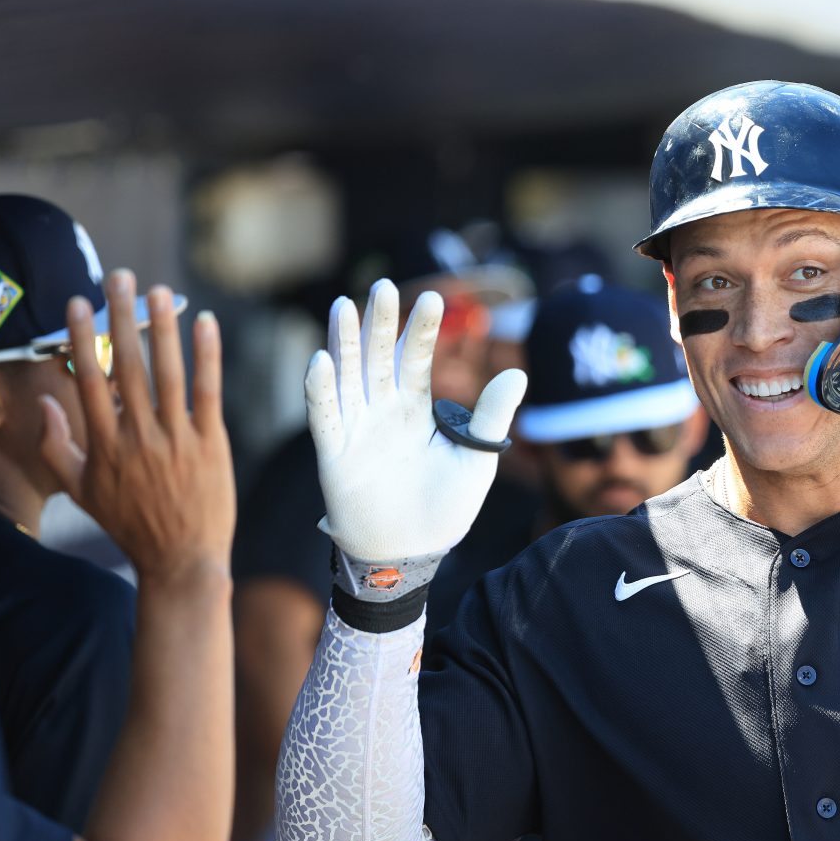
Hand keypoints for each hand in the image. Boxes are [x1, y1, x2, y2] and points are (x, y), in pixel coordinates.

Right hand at [39, 270, 234, 580]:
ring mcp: (177, 439)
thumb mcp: (81, 490)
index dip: (84, 338)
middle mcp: (138, 437)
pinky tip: (207, 324)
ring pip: (169, 373)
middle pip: (128, 366)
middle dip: (122, 318)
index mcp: (104, 445)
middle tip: (120, 278)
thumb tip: (47, 401)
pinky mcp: (212, 444)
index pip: (90, 379)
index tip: (80, 303)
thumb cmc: (130, 524)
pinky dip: (209, 356)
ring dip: (164, 328)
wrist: (180, 560)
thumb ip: (57, 446)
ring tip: (160, 290)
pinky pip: (209, 392)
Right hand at [306, 279, 525, 564]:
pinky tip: (321, 360)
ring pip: (347, 377)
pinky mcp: (335, 455)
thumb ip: (490, 416)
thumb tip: (519, 374)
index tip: (432, 298)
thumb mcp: (476, 458)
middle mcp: (382, 411)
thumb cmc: (445, 508)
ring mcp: (356, 430)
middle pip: (379, 358)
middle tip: (384, 287)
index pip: (416, 359)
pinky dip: (320, 389)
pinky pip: (324, 417)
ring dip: (345, 343)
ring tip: (344, 306)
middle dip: (380, 323)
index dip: (421, 330)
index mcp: (415, 409)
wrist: (412, 553)